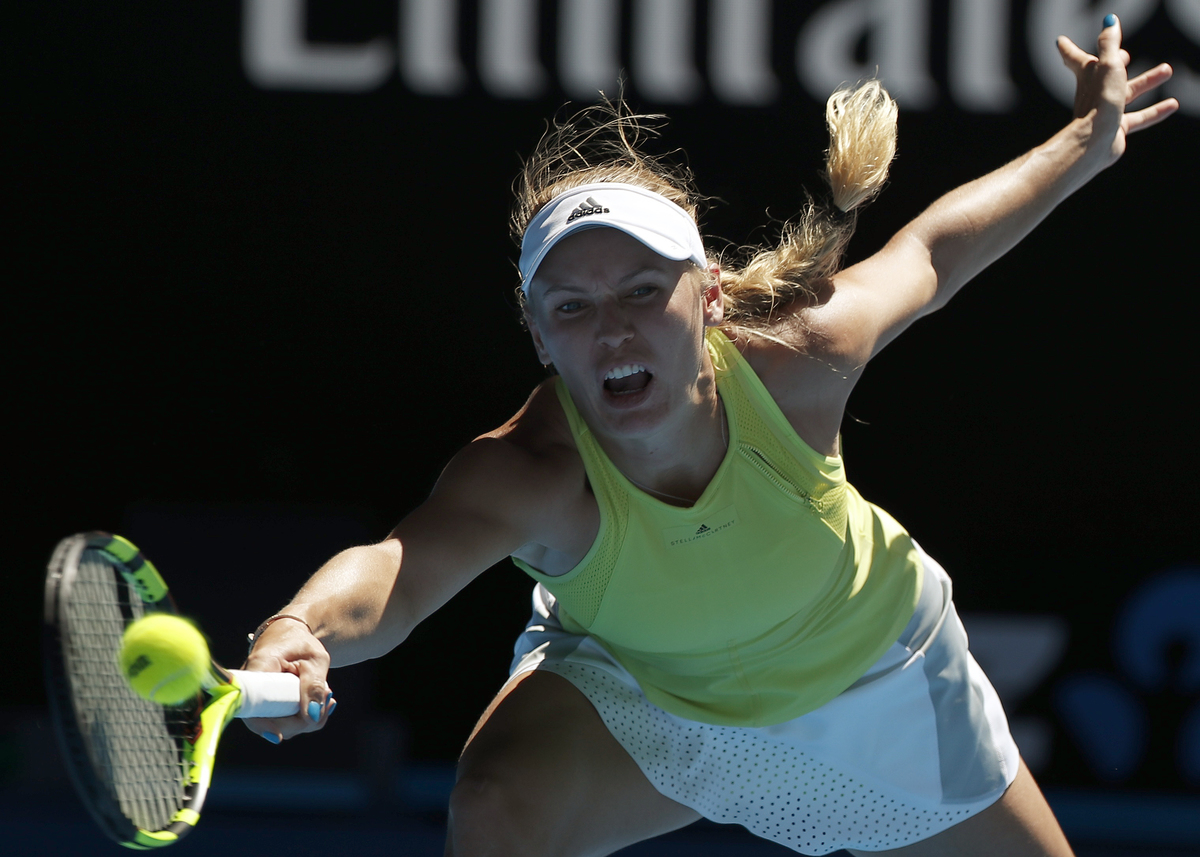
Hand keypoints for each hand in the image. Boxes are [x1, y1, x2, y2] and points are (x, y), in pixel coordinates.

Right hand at [242, 616, 334, 742]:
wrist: (291, 637)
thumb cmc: (302, 643)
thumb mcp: (315, 660)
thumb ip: (314, 685)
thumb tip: (313, 715)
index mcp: (260, 666)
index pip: (251, 701)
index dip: (261, 724)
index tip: (278, 737)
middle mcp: (251, 686)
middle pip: (269, 721)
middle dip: (302, 720)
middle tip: (329, 698)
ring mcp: (257, 699)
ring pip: (280, 726)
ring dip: (309, 719)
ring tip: (327, 694)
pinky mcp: (267, 707)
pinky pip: (285, 723)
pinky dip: (306, 718)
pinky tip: (322, 703)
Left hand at [1056, 15, 1177, 167]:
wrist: (1095, 142)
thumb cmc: (1099, 101)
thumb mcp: (1108, 66)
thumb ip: (1109, 44)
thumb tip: (1109, 21)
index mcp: (1087, 77)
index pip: (1075, 58)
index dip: (1068, 49)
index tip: (1060, 42)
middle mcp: (1093, 94)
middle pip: (1105, 75)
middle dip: (1114, 63)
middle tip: (1124, 55)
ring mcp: (1105, 113)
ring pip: (1127, 94)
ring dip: (1146, 81)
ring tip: (1167, 70)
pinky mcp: (1115, 129)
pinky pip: (1138, 118)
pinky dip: (1155, 111)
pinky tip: (1172, 105)